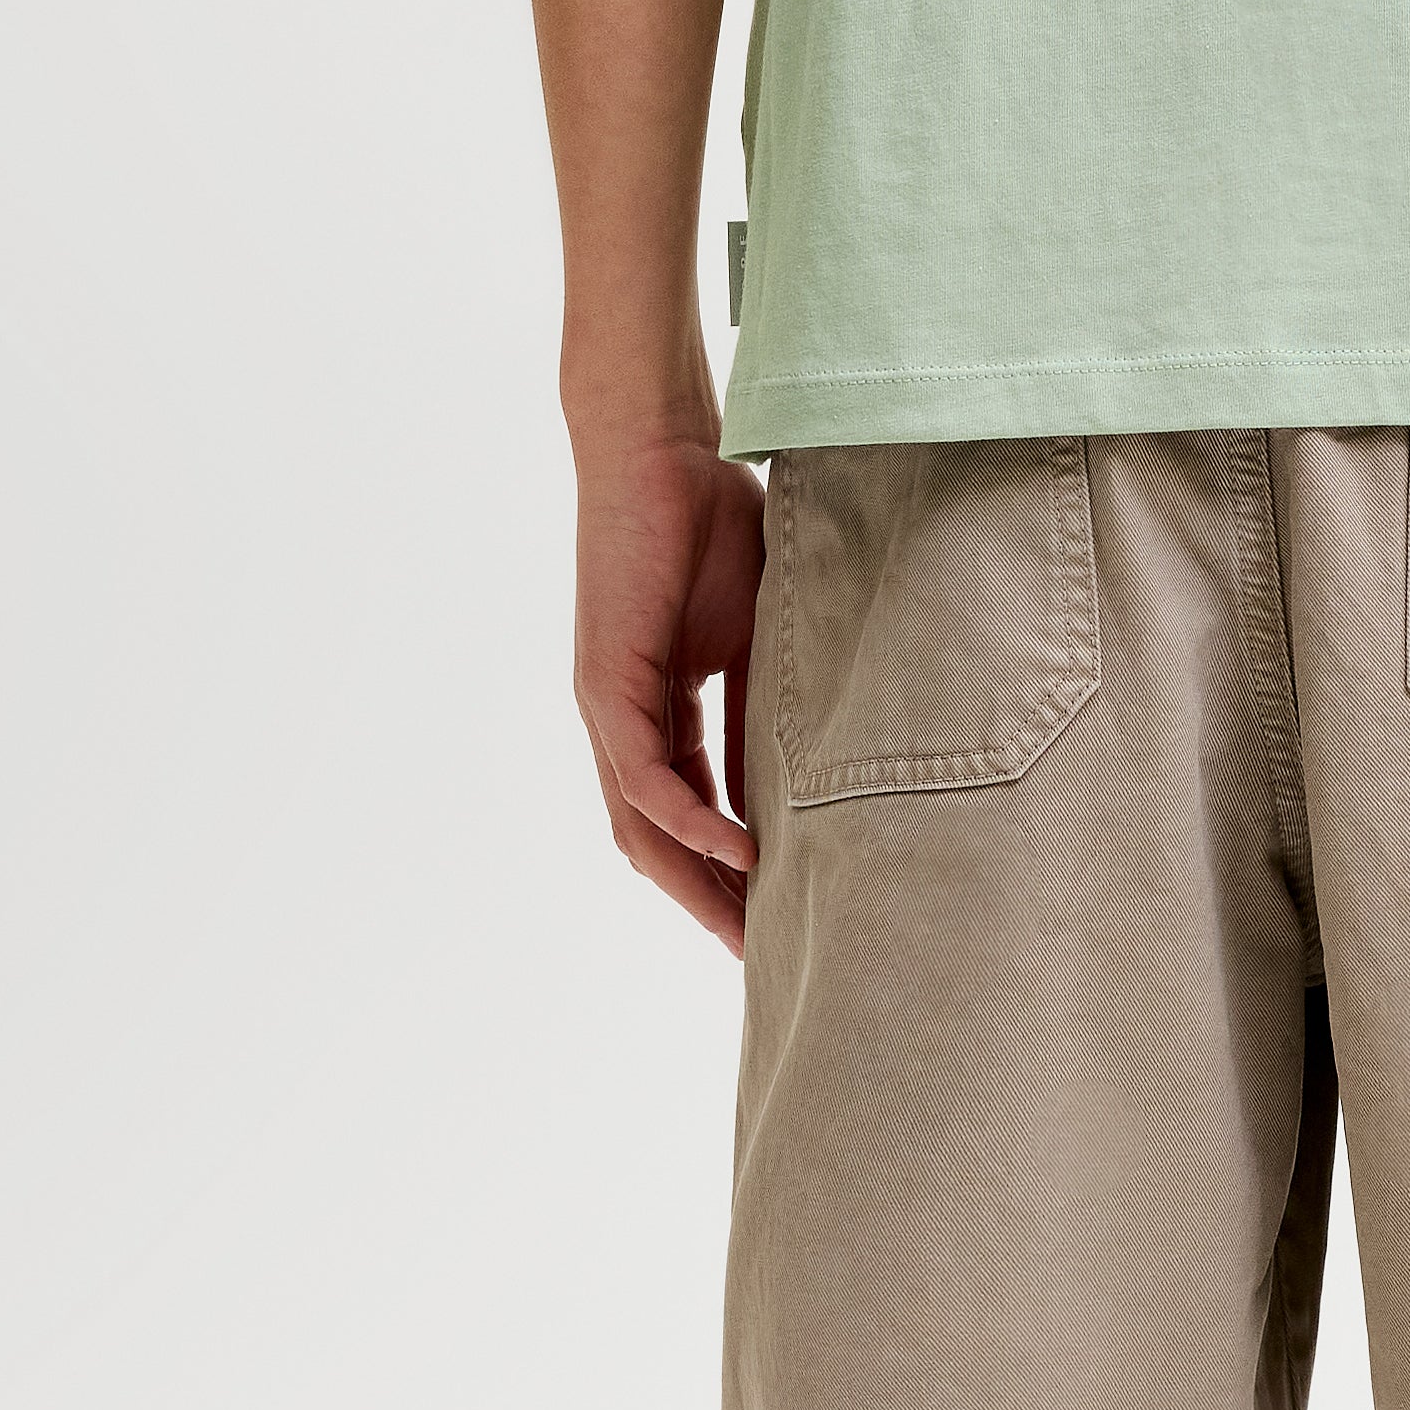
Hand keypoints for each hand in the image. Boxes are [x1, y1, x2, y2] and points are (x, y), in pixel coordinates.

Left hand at [573, 425, 766, 948]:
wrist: (664, 451)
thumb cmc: (713, 522)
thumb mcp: (758, 635)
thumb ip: (765, 704)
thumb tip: (805, 777)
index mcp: (659, 711)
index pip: (689, 814)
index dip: (728, 871)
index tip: (778, 916)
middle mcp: (623, 722)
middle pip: (657, 842)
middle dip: (709, 901)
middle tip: (761, 959)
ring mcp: (608, 708)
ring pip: (642, 826)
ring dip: (694, 882)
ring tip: (747, 931)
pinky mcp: (604, 686)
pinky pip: (643, 778)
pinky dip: (687, 823)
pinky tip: (731, 854)